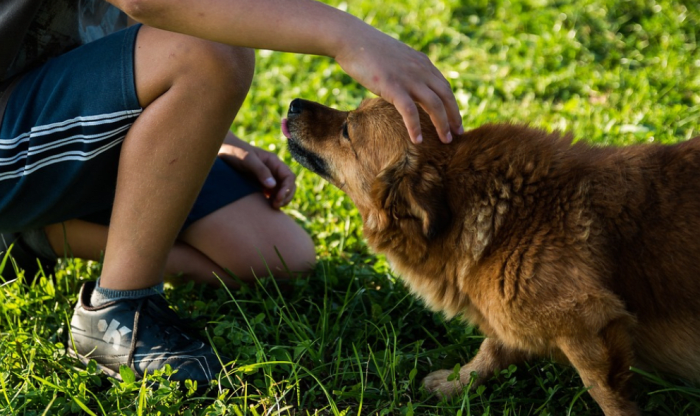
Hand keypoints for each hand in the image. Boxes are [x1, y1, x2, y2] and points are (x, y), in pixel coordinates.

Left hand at [218, 133, 295, 208]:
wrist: (221, 150)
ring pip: (281, 190)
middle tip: (276, 205)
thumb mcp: (248, 159)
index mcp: (273, 162)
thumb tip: (273, 185)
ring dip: (281, 199)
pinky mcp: (259, 183)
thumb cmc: (234, 151)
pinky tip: (266, 206)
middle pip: (288, 185)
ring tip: (273, 207)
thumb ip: (260, 171)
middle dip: (286, 196)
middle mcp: (273, 170)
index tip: (278, 198)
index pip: (289, 176)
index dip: (287, 189)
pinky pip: (271, 193)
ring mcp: (267, 177)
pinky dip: (272, 200)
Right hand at [333, 24, 462, 143]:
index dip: (452, 104)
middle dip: (454, 116)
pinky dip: (415, 127)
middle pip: (446, 96)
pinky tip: (418, 141)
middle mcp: (420, 70)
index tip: (455, 119)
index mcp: (422, 63)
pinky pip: (410, 111)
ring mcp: (408, 78)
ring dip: (442, 125)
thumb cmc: (368, 51)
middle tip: (458, 133)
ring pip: (434, 105)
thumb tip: (406, 86)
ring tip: (446, 141)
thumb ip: (406, 71)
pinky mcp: (393, 87)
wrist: (352, 40)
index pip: (444, 86)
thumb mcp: (396, 59)